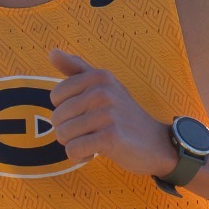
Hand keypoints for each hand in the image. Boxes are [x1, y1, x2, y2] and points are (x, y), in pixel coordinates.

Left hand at [48, 48, 178, 177]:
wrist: (156, 143)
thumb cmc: (123, 114)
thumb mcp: (104, 85)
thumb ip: (76, 68)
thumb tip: (52, 52)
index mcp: (99, 76)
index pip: (56, 96)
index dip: (67, 110)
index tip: (88, 113)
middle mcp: (103, 91)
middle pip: (57, 117)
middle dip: (69, 130)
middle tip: (93, 130)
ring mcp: (108, 114)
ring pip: (63, 135)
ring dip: (74, 144)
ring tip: (95, 140)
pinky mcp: (110, 137)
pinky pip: (73, 150)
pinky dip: (80, 156)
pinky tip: (95, 152)